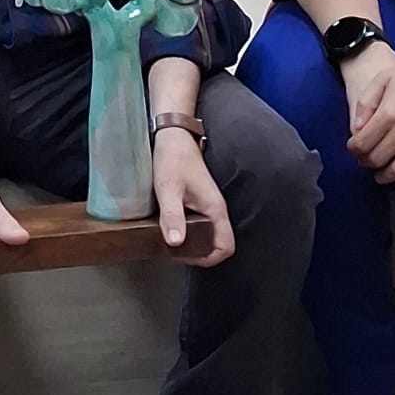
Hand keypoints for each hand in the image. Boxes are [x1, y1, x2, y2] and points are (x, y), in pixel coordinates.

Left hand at [151, 127, 232, 266]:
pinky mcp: (200, 200)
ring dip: (193, 242)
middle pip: (218, 243)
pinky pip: (201, 223)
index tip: (186, 257)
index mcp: (215, 209)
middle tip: (176, 251)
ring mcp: (209, 204)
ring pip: (209, 233)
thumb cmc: (173, 159)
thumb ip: (172, 216)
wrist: (174, 136)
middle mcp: (216, 209)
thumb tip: (176, 244)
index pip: (226, 246)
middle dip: (199, 253)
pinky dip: (189, 230)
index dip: (209, 259)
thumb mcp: (168, 189)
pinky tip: (172, 226)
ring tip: (172, 241)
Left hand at [346, 49, 394, 213]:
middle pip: (377, 159)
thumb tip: (356, 129)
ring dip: (385, 175)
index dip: (353, 149)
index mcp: (389, 112)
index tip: (354, 148)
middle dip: (366, 162)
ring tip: (381, 171)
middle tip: (365, 160)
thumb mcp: (384, 78)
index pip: (362, 143)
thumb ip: (366, 102)